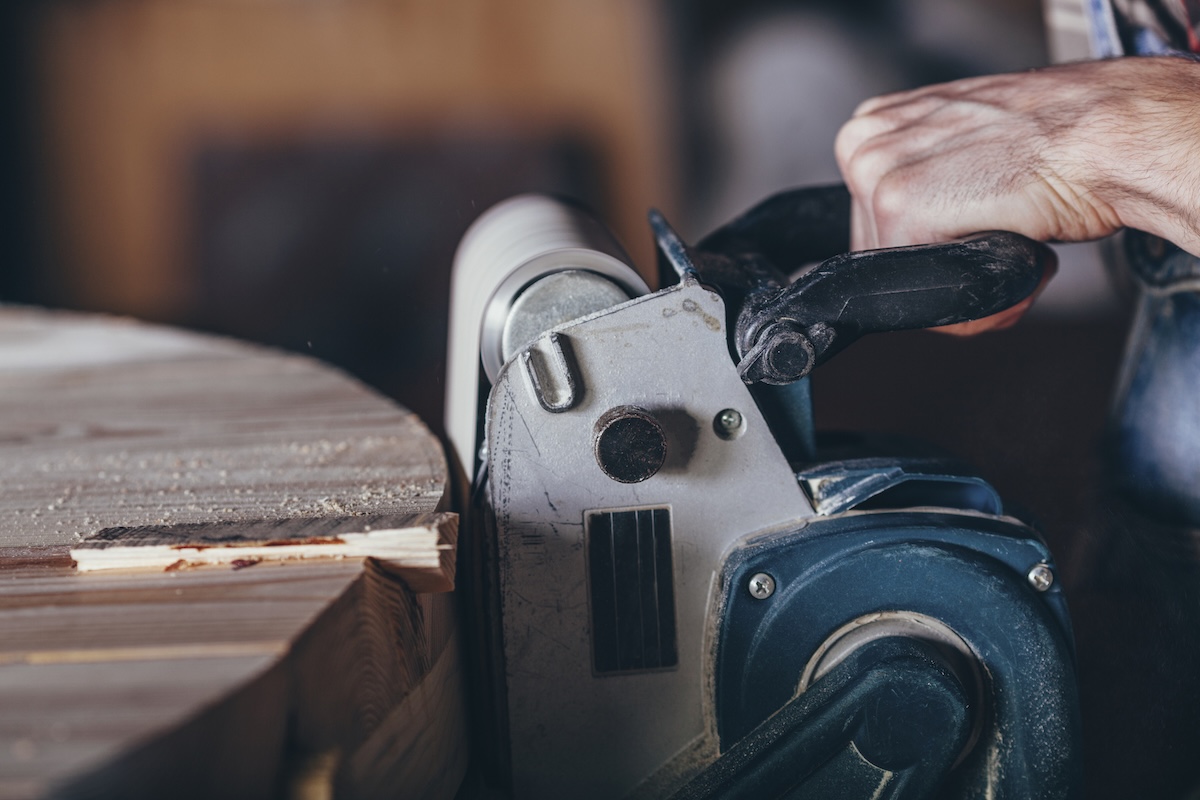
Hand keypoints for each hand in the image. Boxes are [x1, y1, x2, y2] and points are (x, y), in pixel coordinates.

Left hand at [836, 57, 1199, 331]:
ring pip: (899, 281)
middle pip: (879, 256)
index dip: (930, 249)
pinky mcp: (900, 206)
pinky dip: (979, 299)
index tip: (972, 235)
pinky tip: (1016, 252)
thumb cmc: (1053, 145)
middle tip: (1001, 239)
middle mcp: (862, 144)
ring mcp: (875, 173)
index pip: (871, 228)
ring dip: (964, 285)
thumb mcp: (962, 154)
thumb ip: (923, 186)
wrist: (1106, 135)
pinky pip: (925, 293)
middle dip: (943, 269)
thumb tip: (908, 245)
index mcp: (871, 129)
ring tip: (1011, 240)